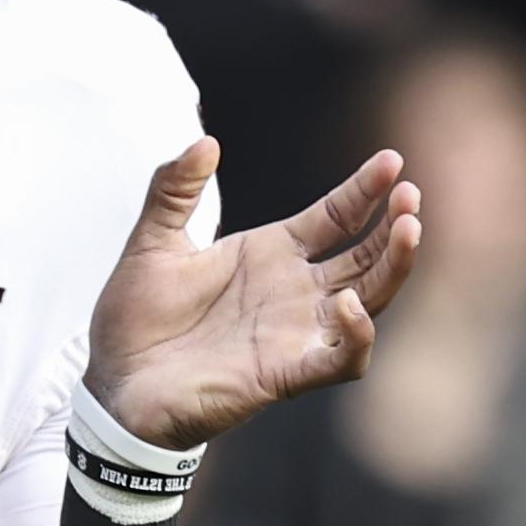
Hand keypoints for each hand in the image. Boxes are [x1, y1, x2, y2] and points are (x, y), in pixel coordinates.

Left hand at [82, 141, 421, 450]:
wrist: (114, 384)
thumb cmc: (136, 318)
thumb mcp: (153, 242)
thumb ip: (173, 189)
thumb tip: (205, 141)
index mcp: (271, 254)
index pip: (336, 217)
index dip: (366, 191)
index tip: (392, 162)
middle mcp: (293, 293)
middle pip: (366, 257)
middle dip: (394, 226)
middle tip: (411, 196)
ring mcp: (294, 334)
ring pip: (369, 301)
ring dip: (394, 269)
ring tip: (407, 230)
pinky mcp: (284, 374)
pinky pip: (340, 359)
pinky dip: (356, 336)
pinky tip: (351, 304)